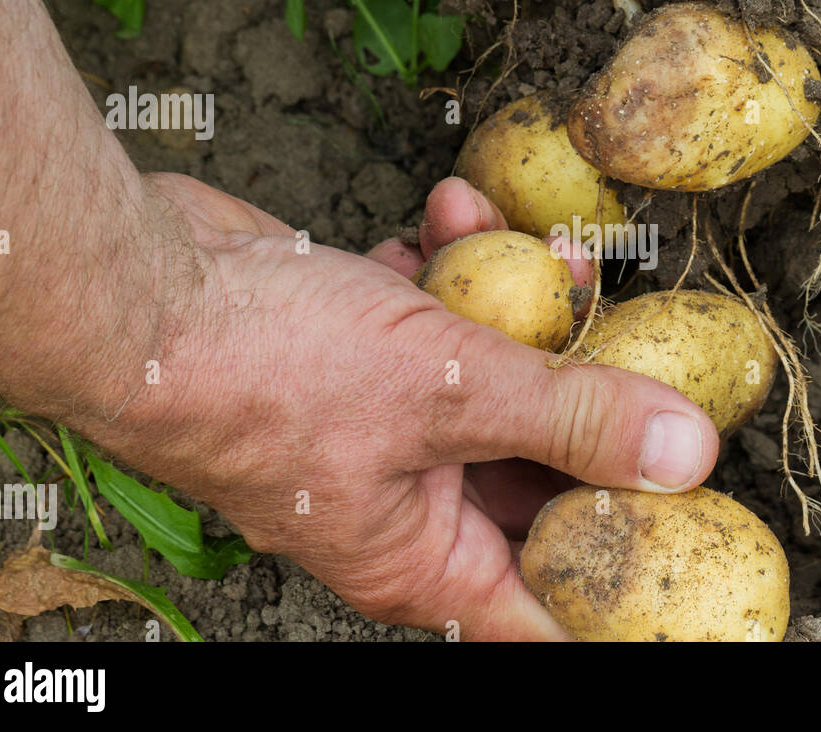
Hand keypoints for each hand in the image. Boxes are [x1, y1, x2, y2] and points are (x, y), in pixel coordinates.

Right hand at [96, 173, 719, 639]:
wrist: (138, 289)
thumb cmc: (260, 371)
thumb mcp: (449, 393)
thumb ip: (573, 418)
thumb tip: (682, 452)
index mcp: (423, 555)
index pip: (547, 600)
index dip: (615, 577)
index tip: (680, 538)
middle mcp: (408, 500)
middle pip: (540, 468)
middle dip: (587, 394)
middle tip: (637, 344)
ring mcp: (385, 423)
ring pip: (495, 377)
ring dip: (519, 307)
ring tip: (541, 249)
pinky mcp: (364, 354)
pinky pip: (438, 319)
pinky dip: (453, 272)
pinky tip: (452, 220)